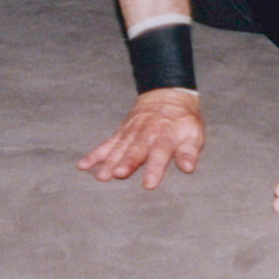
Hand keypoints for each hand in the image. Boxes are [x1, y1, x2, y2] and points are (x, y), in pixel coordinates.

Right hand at [78, 88, 203, 188]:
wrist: (167, 94)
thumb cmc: (183, 120)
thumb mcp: (195, 133)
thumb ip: (190, 151)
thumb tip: (188, 168)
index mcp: (166, 135)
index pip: (160, 153)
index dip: (155, 168)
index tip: (149, 184)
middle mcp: (147, 134)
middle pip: (136, 149)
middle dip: (127, 162)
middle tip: (119, 174)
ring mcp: (132, 132)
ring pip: (120, 147)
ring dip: (110, 161)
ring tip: (101, 176)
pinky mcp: (121, 132)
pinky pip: (107, 143)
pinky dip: (95, 154)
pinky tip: (83, 165)